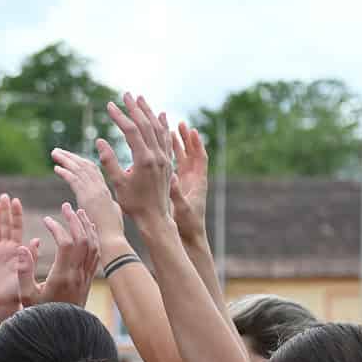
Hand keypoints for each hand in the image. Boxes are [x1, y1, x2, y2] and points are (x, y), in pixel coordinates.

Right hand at [0, 193, 40, 316]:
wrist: (5, 310)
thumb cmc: (20, 297)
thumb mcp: (28, 277)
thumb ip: (29, 260)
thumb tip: (35, 241)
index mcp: (18, 252)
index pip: (17, 229)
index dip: (16, 215)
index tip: (17, 201)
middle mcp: (6, 251)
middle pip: (5, 226)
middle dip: (5, 211)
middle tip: (6, 195)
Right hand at [17, 203, 98, 307]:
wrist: (61, 333)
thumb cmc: (40, 315)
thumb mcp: (26, 295)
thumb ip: (23, 271)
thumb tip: (22, 247)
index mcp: (62, 276)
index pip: (65, 243)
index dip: (57, 228)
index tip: (46, 220)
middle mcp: (77, 274)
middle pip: (83, 239)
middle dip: (75, 220)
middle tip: (65, 206)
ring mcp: (86, 277)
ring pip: (93, 245)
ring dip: (87, 226)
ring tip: (78, 212)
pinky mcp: (89, 280)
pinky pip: (97, 254)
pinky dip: (94, 238)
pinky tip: (89, 229)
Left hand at [50, 148, 125, 249]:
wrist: (113, 242)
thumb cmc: (111, 235)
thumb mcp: (110, 216)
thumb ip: (106, 209)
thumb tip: (102, 207)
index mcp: (105, 192)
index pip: (93, 171)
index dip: (81, 162)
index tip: (71, 157)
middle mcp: (101, 188)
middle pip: (85, 166)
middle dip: (71, 157)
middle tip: (57, 151)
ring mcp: (95, 192)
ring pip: (79, 170)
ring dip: (65, 160)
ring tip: (54, 153)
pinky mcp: (88, 197)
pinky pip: (75, 180)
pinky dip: (65, 172)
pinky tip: (56, 168)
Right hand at [96, 93, 172, 226]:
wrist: (155, 218)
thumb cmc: (134, 204)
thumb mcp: (117, 184)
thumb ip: (109, 162)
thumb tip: (100, 141)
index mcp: (144, 160)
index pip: (130, 131)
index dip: (119, 117)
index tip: (110, 106)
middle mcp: (157, 155)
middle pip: (146, 124)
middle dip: (135, 108)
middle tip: (126, 95)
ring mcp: (165, 157)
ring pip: (158, 128)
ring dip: (148, 112)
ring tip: (140, 99)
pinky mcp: (168, 161)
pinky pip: (166, 138)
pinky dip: (162, 124)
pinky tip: (160, 115)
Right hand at [170, 122, 208, 242]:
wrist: (188, 237)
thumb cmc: (187, 225)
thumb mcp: (181, 209)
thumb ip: (176, 193)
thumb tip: (171, 177)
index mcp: (198, 182)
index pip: (200, 157)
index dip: (196, 143)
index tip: (192, 130)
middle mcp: (194, 179)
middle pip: (191, 153)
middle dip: (186, 138)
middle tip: (180, 124)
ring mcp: (186, 182)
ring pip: (183, 158)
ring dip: (178, 144)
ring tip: (169, 129)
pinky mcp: (179, 187)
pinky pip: (175, 166)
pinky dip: (170, 156)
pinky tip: (161, 149)